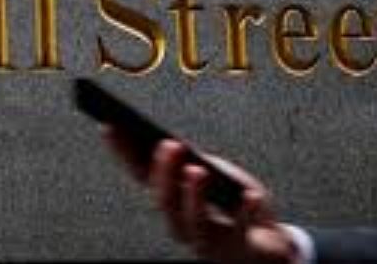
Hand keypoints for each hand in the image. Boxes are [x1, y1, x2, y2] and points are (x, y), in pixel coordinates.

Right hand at [103, 127, 300, 263]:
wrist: (267, 250)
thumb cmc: (236, 206)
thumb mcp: (216, 174)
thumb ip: (195, 162)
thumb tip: (172, 144)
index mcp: (173, 201)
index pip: (141, 175)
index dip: (124, 153)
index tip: (110, 126)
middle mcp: (183, 225)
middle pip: (165, 202)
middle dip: (163, 174)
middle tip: (168, 144)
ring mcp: (210, 241)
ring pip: (194, 223)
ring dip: (193, 196)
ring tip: (197, 170)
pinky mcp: (242, 249)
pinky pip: (243, 231)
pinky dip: (247, 212)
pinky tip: (251, 194)